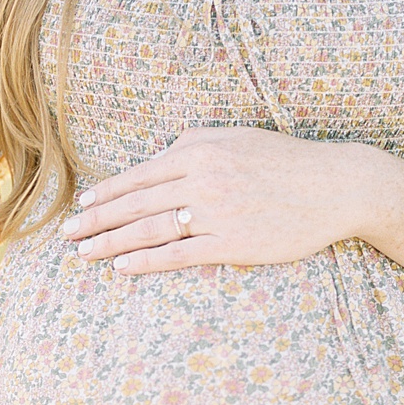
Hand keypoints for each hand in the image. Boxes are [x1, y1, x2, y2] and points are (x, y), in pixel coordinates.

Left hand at [61, 126, 374, 274]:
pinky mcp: (232, 243)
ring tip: (84, 254)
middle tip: (67, 235)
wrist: (336, 185)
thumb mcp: (237, 137)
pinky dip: (145, 261)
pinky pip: (178, 254)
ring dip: (110, 243)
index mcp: (199, 149)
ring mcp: (216, 212)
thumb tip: (162, 154)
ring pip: (149, 229)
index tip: (82, 204)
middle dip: (95, 220)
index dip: (106, 191)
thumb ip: (197, 145)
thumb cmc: (286, 161)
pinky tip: (122, 267)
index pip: (139, 174)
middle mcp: (202, 178)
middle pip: (135, 203)